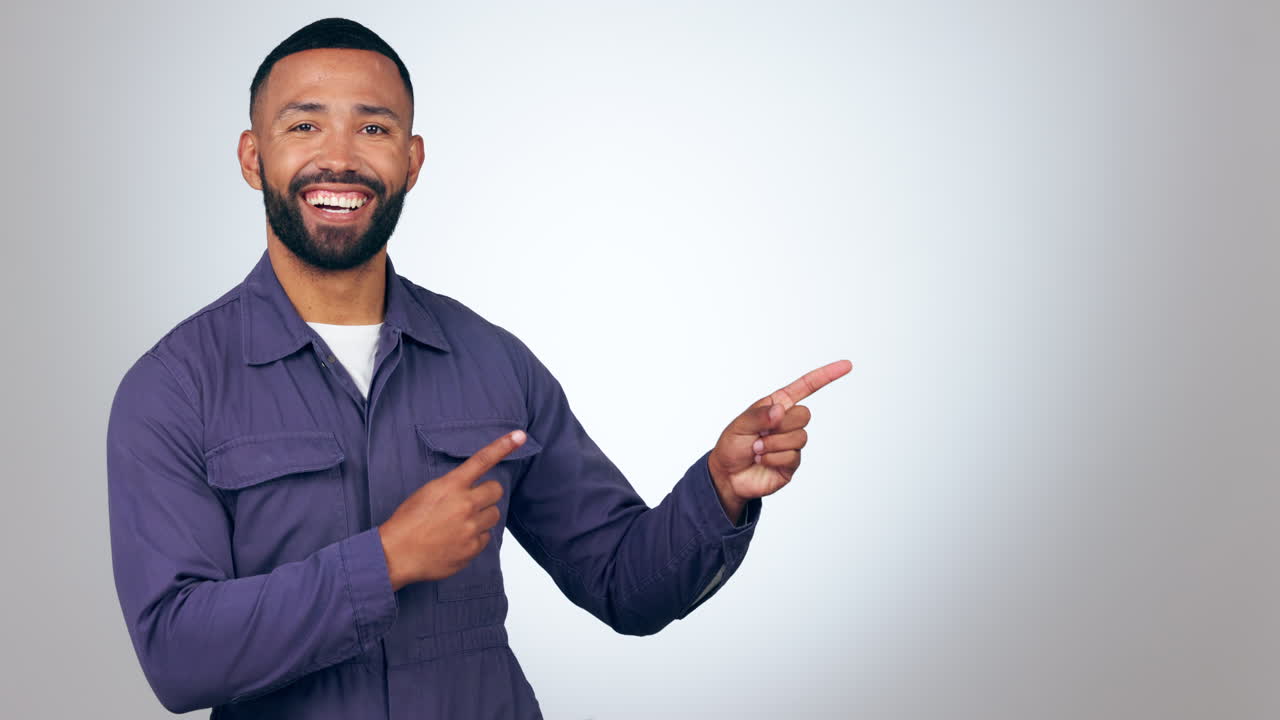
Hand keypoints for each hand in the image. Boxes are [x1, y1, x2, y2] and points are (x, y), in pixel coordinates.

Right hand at [378, 430, 526, 590]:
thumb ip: (453, 487)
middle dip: (487, 495)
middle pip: (496, 490)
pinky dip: (475, 539)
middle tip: (471, 503)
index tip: (520, 436)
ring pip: (494, 515)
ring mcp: (470, 528)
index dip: (503, 446)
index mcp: (451, 486)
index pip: (482, 460)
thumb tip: (473, 489)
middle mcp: (465, 504)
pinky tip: (456, 541)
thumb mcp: (427, 493)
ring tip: (460, 524)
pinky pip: (486, 538)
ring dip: (482, 517)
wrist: (396, 554)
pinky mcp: (472, 549)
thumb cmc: (408, 522)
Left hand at [708, 360, 851, 522]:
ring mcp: (792, 443)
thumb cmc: (731, 447)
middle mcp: (787, 422)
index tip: (846, 365)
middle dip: (781, 425)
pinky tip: (762, 461)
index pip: (805, 387)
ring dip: (773, 444)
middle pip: (805, 415)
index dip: (826, 376)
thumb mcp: (739, 425)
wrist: (728, 477)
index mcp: (777, 405)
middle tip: (760, 435)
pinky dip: (773, 458)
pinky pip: (793, 456)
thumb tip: (781, 411)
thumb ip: (758, 415)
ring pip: (800, 437)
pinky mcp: (792, 463)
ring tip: (756, 450)